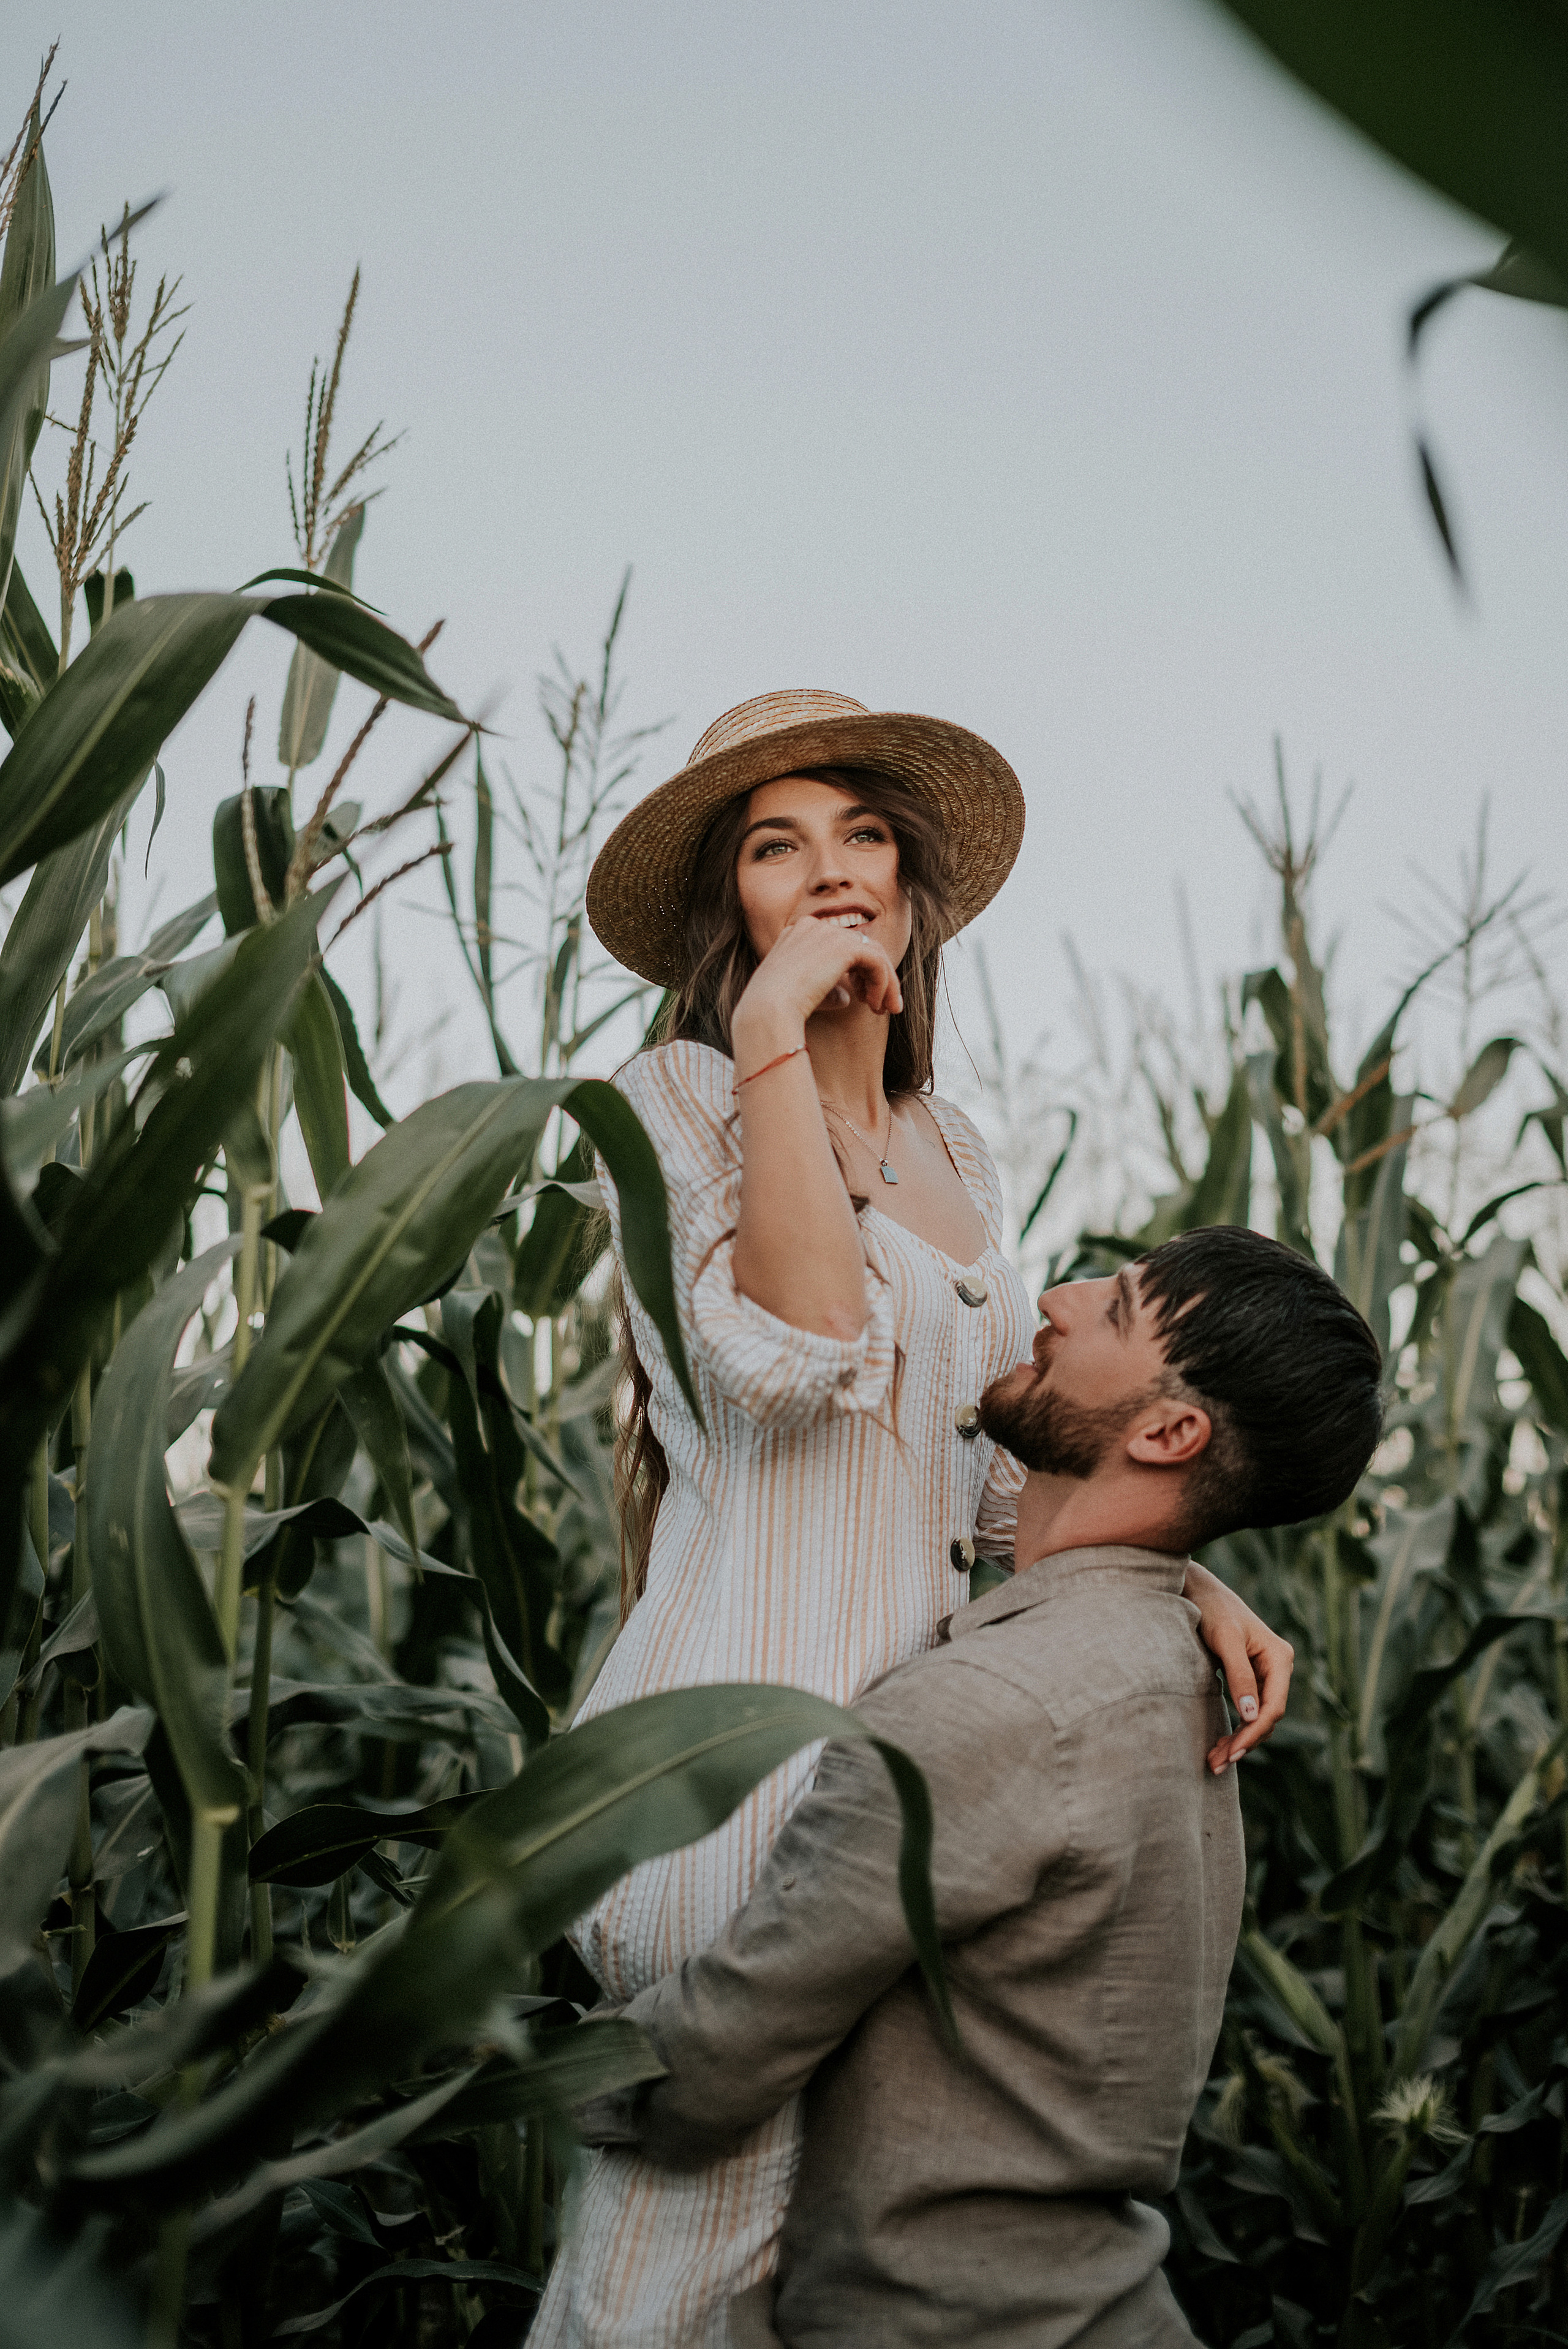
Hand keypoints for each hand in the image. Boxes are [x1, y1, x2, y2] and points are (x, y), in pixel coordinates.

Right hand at [732, 916, 903, 1066]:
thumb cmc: (778, 1010)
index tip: (862, 998)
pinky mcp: (843, 946)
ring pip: (872, 953)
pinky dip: (883, 983)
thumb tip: (847, 997)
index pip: (839, 945)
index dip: (856, 971)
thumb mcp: (803, 995)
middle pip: (859, 945)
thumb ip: (826, 989)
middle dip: (877, 975)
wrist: (768, 1011)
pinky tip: (876, 1005)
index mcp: (797, 934)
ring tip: (885, 1009)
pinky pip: (876, 961)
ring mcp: (828, 933)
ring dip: (885, 982)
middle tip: (885, 1005)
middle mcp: (812, 927)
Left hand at [1183, 1560, 1295, 1773]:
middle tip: (1217, 1763)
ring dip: (1238, 1740)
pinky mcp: (1248, 1678)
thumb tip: (1251, 1715)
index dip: (1255, 1732)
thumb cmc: (1211, 1609)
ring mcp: (1264, 1674)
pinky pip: (1246, 1711)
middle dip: (1244, 1742)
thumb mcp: (1225, 1640)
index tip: (1233, 1751)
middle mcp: (1277, 1667)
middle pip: (1266, 1717)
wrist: (1196, 1589)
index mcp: (1279, 1658)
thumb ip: (1239, 1675)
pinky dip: (1234, 1729)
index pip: (1273, 1706)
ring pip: (1256, 1718)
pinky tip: (1219, 1745)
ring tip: (1214, 1761)